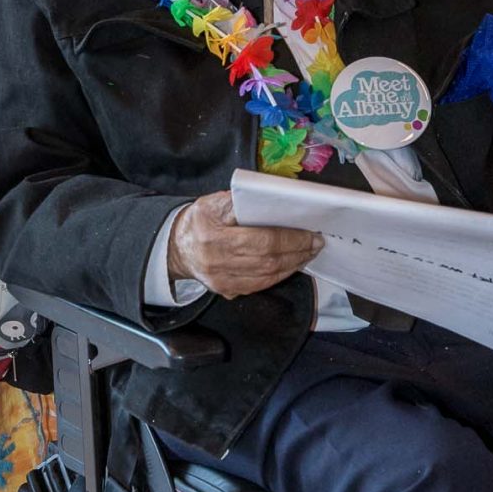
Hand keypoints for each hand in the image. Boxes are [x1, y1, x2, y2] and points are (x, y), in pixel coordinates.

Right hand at [168, 190, 322, 300]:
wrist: (176, 248)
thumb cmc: (198, 220)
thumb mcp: (212, 203)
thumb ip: (240, 202)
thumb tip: (275, 200)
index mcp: (213, 237)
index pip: (261, 241)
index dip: (290, 239)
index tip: (310, 233)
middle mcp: (217, 263)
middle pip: (268, 261)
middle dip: (297, 252)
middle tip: (316, 243)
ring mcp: (222, 282)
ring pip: (267, 277)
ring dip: (293, 265)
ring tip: (308, 252)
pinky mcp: (227, 291)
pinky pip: (261, 285)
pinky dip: (280, 274)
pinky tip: (291, 264)